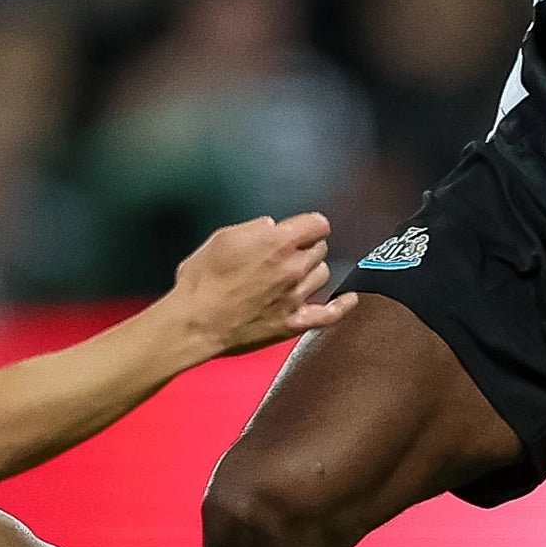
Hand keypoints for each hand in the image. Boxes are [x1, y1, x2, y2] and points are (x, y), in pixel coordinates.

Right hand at [167, 213, 354, 358]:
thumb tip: (271, 228)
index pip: (317, 224)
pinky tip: (350, 300)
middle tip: (290, 252)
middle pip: (320, 249)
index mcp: (277, 242)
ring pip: (323, 275)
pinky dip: (342, 306)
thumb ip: (255, 229)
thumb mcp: (223, 237)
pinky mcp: (293, 323)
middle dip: (307, 247)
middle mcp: (292, 267)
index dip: (309, 224)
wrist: (195, 322)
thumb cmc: (201, 280)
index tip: (303, 228)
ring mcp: (296, 297)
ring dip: (313, 271)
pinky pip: (329, 314)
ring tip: (298, 273)